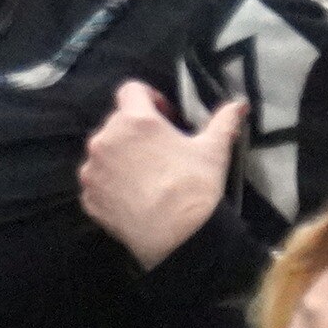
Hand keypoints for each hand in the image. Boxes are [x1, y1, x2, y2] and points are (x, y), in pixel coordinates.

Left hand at [78, 84, 245, 269]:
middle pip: (117, 122)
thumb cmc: (195, 186)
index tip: (165, 116)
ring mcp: (92, 170)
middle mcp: (105, 140)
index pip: (131, 90)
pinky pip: (98, 181)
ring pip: (104, 152)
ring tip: (146, 175)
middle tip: (160, 149)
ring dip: (121, 156)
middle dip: (136, 130)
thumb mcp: (213, 150)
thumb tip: (240, 104)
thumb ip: (224, 120)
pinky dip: (112, 183)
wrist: (177, 237)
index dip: (149, 98)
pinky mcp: (88, 197)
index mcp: (135, 121)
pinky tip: (134, 196)